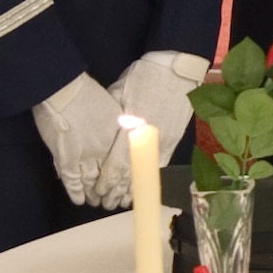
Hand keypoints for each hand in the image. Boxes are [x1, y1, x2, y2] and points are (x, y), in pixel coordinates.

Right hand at [31, 74, 124, 206]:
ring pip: (90, 181)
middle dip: (111, 192)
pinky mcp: (64, 157)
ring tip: (96, 203)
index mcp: (118, 138)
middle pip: (109, 177)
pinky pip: (71, 179)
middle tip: (112, 203)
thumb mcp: (116, 109)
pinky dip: (74, 190)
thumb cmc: (92, 95)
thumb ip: (123, 125)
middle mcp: (103, 150)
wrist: (64, 91)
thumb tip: (132, 132)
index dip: (126, 180)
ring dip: (92, 194)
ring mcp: (83, 155)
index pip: (124, 166)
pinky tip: (78, 200)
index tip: (128, 190)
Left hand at [91, 51, 211, 206]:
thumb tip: (101, 136)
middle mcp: (147, 139)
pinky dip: (149, 174)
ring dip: (134, 187)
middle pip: (131, 173)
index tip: (96, 194)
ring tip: (122, 201)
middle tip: (105, 204)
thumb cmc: (142, 78)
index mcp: (131, 129)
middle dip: (117, 191)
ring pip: (146, 170)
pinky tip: (142, 184)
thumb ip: (112, 120)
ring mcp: (164, 139)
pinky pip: (160, 161)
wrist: (176, 68)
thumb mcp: (118, 95)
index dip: (105, 183)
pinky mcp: (174, 137)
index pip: (116, 165)